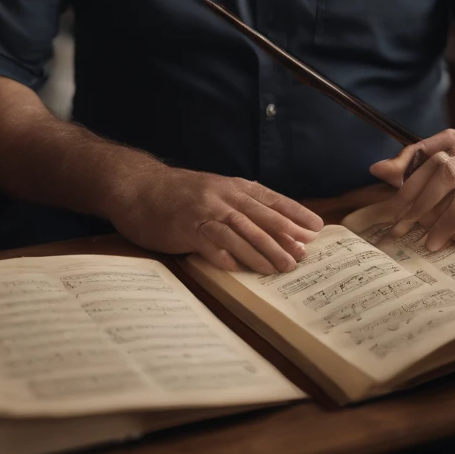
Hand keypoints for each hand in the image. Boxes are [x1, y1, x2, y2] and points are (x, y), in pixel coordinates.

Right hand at [107, 165, 323, 273]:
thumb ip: (239, 202)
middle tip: (302, 256)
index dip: (294, 213)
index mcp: (231, 186)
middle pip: (259, 217)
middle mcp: (221, 195)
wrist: (138, 186)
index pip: (270, 200)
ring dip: (261, 251)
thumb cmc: (178, 193)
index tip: (316, 228)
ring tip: (279, 267)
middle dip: (283, 237)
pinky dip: (222, 254)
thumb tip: (273, 222)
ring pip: (238, 231)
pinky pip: (207, 241)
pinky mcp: (184, 226)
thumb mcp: (214, 189)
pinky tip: (234, 267)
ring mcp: (203, 210)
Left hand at [369, 122, 454, 251]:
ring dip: (442, 224)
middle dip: (420, 203)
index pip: (425, 154)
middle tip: (402, 227)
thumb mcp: (441, 156)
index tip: (394, 207)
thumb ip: (408, 163)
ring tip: (427, 243)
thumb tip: (376, 169)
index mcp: (454, 142)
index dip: (406, 180)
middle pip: (444, 175)